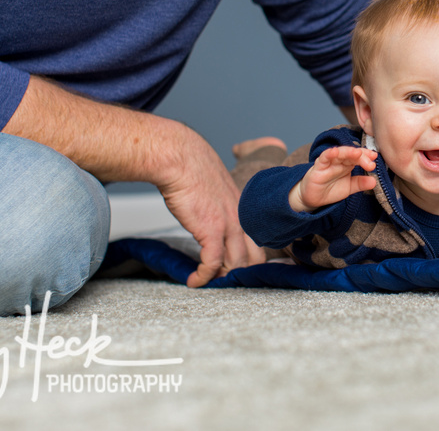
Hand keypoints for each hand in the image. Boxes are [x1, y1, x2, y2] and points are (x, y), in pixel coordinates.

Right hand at [2, 76, 266, 287]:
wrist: (178, 155)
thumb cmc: (189, 166)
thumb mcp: (214, 185)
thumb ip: (218, 200)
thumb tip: (208, 208)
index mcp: (244, 206)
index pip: (260, 238)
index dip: (253, 255)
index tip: (240, 266)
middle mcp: (242, 216)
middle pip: (256, 255)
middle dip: (245, 272)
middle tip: (227, 280)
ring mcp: (229, 224)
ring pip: (238, 263)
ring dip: (223, 277)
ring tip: (209, 282)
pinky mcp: (211, 231)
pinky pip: (213, 264)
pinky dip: (204, 277)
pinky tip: (194, 281)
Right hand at [290, 146, 377, 211]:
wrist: (313, 198)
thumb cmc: (331, 189)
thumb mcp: (349, 187)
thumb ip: (360, 184)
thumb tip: (374, 181)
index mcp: (348, 164)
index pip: (359, 156)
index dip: (367, 156)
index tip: (376, 157)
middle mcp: (339, 161)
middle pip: (351, 154)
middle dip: (361, 156)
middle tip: (371, 161)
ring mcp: (329, 162)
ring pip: (339, 153)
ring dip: (348, 152)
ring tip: (357, 153)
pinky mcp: (318, 167)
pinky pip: (323, 158)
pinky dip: (329, 154)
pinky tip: (334, 152)